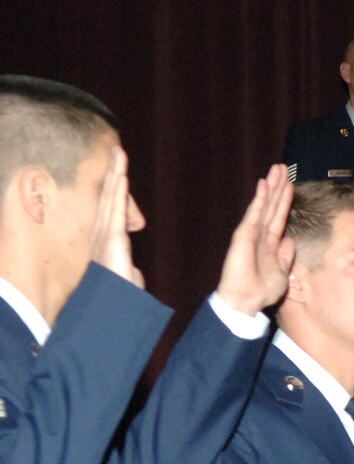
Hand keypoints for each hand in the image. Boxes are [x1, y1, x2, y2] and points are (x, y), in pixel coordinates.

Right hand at [90, 147, 142, 288]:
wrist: (114, 306)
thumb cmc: (119, 296)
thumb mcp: (128, 276)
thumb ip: (130, 269)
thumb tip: (133, 271)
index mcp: (110, 238)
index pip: (114, 206)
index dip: (117, 186)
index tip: (121, 169)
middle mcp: (103, 232)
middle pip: (110, 195)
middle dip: (114, 172)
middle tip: (118, 150)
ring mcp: (105, 234)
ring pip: (111, 197)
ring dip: (116, 174)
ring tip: (120, 153)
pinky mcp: (112, 239)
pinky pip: (115, 209)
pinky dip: (118, 191)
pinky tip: (122, 175)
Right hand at [216, 165, 294, 315]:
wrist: (246, 300)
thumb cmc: (261, 290)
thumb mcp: (282, 272)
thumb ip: (285, 255)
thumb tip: (290, 240)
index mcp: (270, 242)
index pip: (279, 216)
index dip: (285, 200)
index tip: (291, 184)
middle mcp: (260, 234)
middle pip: (272, 205)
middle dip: (278, 186)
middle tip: (283, 167)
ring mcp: (252, 232)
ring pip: (264, 204)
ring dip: (271, 186)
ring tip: (277, 169)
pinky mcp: (244, 234)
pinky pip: (254, 213)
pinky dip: (260, 198)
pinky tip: (264, 184)